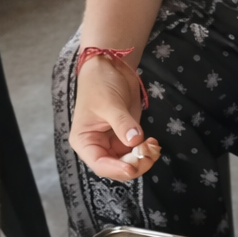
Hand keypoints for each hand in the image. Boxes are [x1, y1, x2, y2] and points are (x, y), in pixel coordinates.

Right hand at [70, 56, 159, 179]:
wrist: (109, 66)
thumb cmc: (100, 83)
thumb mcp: (110, 103)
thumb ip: (122, 123)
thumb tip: (134, 140)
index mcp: (85, 141)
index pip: (99, 164)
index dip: (116, 170)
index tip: (132, 167)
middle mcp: (97, 147)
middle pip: (116, 167)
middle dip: (134, 164)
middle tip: (149, 153)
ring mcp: (111, 143)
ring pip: (128, 162)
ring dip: (143, 159)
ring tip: (153, 146)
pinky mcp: (125, 137)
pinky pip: (136, 152)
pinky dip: (146, 151)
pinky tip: (153, 142)